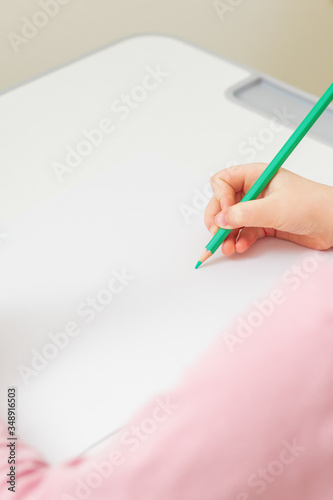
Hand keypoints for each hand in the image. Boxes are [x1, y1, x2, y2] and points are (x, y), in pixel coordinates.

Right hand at [204, 163, 332, 255]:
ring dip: (227, 235)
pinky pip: (244, 232)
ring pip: (232, 221)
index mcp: (256, 176)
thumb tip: (221, 219)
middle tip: (216, 233)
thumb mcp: (275, 208)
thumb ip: (245, 214)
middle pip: (223, 203)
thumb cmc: (313, 205)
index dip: (220, 197)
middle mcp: (255, 191)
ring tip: (227, 247)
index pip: (224, 181)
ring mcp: (259, 208)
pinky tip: (241, 247)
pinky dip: (240, 241)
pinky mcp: (265, 225)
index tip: (225, 213)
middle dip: (218, 219)